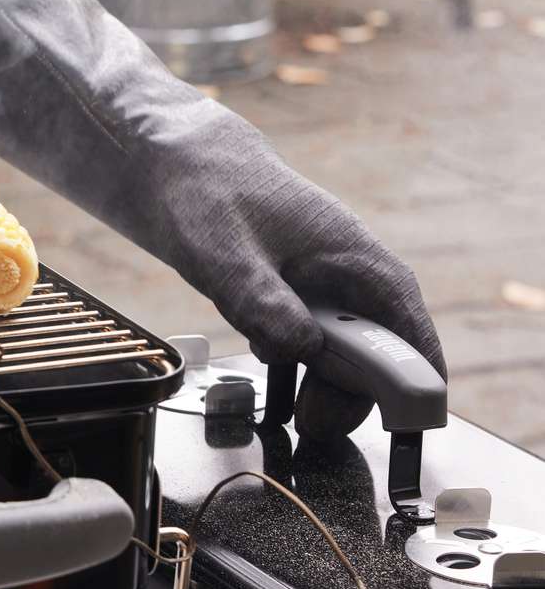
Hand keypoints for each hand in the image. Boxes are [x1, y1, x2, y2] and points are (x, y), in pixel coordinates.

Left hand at [155, 113, 445, 441]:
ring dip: (324, 384)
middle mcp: (345, 271)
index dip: (412, 375)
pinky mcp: (290, 291)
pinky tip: (275, 379)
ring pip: (340, 347)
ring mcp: (318, 282)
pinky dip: (296, 363)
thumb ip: (261, 301)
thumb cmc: (206, 194)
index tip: (412, 419)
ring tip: (298, 414)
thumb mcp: (224, 254)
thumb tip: (301, 349)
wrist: (177, 164)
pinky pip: (307, 337)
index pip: (403, 323)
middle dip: (352, 391)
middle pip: (374, 347)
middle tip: (316, 423)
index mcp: (351, 255)